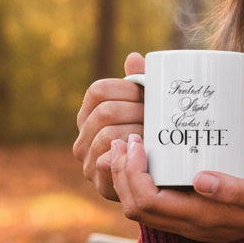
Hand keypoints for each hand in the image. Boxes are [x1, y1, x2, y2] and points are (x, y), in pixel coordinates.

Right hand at [73, 52, 145, 201]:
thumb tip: (133, 58)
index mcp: (90, 115)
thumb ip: (140, 85)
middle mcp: (83, 138)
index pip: (98, 90)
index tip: (148, 95)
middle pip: (105, 112)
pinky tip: (145, 155)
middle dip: (136, 112)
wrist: (161, 185)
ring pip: (108, 135)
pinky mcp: (100, 184)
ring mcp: (88, 162)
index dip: (125, 89)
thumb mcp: (147, 111)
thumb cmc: (153, 142)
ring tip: (157, 135)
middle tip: (159, 117)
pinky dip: (127, 157)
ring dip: (136, 133)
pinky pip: (107, 163)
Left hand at [111, 134, 243, 242]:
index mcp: (200, 218)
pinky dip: (140, 181)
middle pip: (135, 206)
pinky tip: (147, 159)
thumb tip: (200, 178)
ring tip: (128, 146)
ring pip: (141, 207)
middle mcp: (187, 225)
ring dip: (127, 177)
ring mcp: (188, 222)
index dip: (132, 173)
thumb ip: (235, 189)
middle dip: (121, 172)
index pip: (147, 202)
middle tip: (124, 139)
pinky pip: (153, 203)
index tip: (137, 142)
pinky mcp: (192, 213)